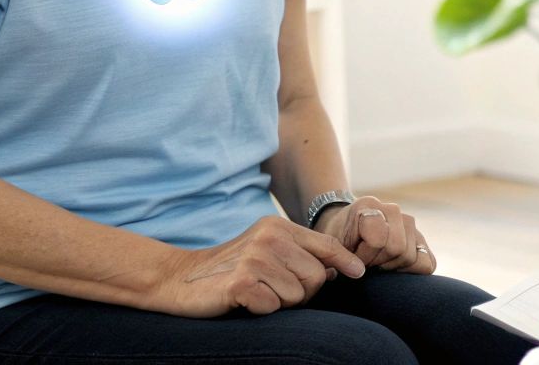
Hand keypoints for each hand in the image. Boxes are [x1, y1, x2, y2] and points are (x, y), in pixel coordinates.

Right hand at [157, 216, 365, 317]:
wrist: (179, 279)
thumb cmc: (230, 270)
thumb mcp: (266, 253)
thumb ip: (300, 256)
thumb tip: (336, 269)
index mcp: (278, 228)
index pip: (325, 245)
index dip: (345, 261)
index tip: (359, 273)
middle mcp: (270, 238)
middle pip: (316, 276)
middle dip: (303, 293)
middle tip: (275, 292)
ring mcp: (255, 258)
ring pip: (297, 295)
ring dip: (280, 303)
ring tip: (257, 294)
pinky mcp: (241, 282)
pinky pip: (273, 306)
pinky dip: (262, 310)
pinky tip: (245, 301)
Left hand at [315, 195, 436, 274]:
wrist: (346, 230)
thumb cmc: (337, 241)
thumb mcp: (331, 247)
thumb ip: (342, 258)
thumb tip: (359, 272)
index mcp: (368, 206)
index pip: (379, 239)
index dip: (364, 256)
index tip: (353, 258)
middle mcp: (392, 210)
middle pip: (398, 248)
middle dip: (379, 262)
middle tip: (366, 261)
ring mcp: (409, 222)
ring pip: (412, 255)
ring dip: (393, 266)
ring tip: (378, 261)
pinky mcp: (420, 237)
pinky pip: (428, 262)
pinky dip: (412, 270)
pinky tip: (394, 265)